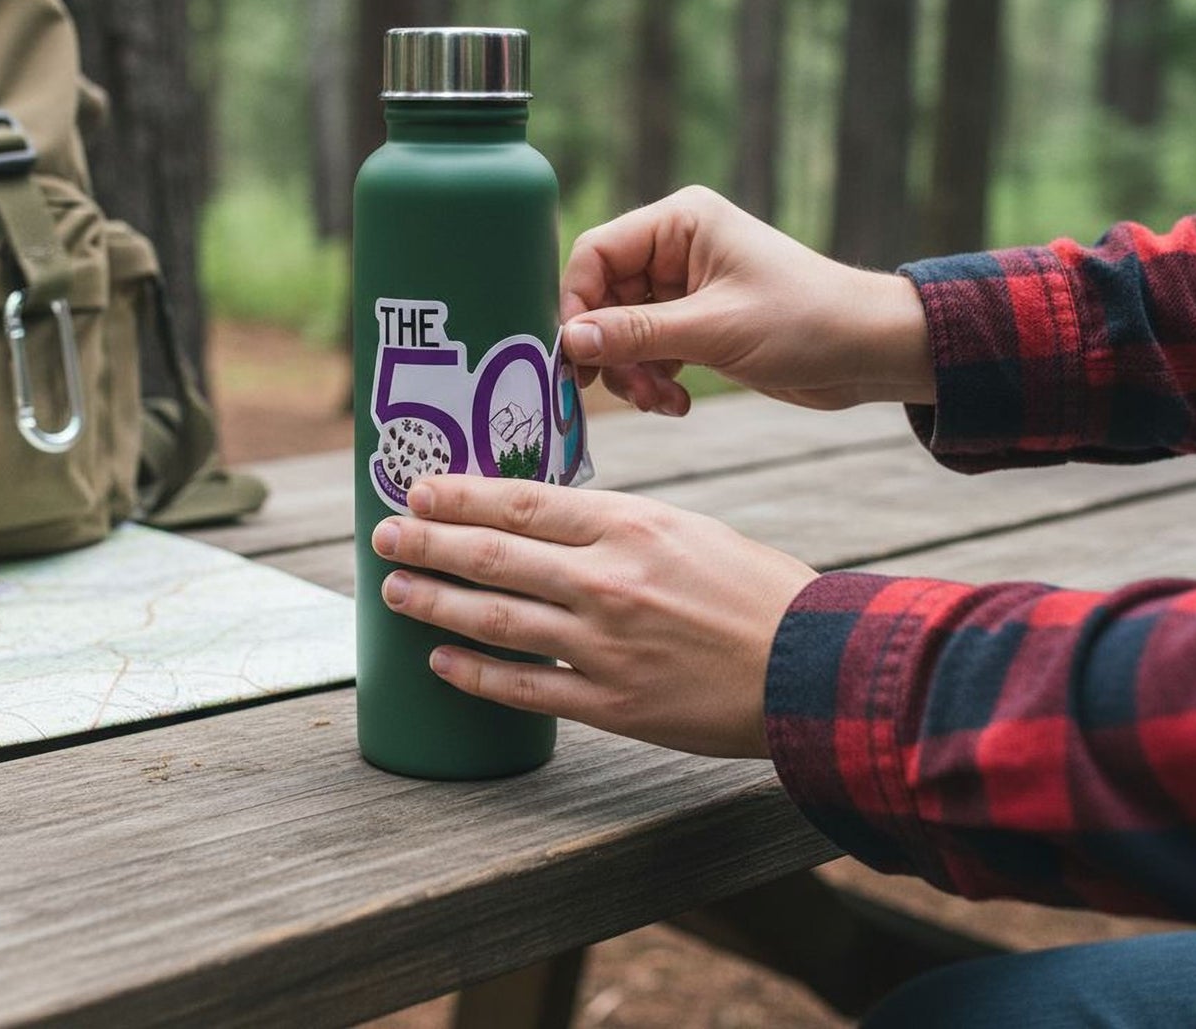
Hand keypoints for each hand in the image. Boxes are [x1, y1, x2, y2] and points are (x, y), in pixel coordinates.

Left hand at [371, 475, 817, 757]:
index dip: (460, 495)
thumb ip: (613, 525)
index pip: (523, 501)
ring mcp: (606, 646)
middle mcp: (608, 580)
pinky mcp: (613, 705)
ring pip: (497, 620)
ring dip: (436, 604)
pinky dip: (478, 675)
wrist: (811, 664)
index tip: (418, 489)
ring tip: (395, 593)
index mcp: (630, 524)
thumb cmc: (753, 587)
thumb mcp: (684, 528)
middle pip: (494, 556)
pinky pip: (527, 688)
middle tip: (384, 536)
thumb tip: (540, 521)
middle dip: (428, 543)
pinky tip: (442, 663)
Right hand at [560, 185, 932, 414]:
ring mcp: (686, 288)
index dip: (577, 302)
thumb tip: (570, 342)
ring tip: (659, 400)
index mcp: (680, 222)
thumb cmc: (806, 322)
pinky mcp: (697, 324)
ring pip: (622, 331)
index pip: (596, 252)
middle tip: (623, 389)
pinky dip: (653, 379)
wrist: (871, 352)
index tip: (575, 353)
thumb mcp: (714, 330)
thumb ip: (636, 334)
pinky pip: (649, 350)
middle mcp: (676, 248)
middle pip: (604, 297)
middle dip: (611, 348)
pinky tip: (676, 402)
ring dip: (633, 371)